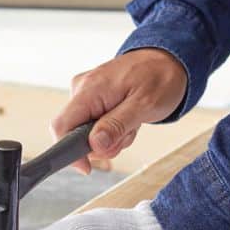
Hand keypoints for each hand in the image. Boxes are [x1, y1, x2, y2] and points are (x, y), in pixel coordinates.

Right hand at [56, 48, 186, 173]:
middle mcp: (82, 90)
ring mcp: (87, 94)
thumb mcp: (144, 105)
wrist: (168, 61)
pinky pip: (95, 126)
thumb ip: (117, 125)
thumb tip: (94, 144)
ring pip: (87, 134)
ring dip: (112, 137)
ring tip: (132, 121)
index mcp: (90, 89)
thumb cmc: (160, 77)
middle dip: (103, 144)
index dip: (69, 152)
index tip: (87, 168)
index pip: (61, 126)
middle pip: (75, 134)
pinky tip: (128, 119)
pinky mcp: (93, 99)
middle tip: (128, 133)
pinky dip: (113, 129)